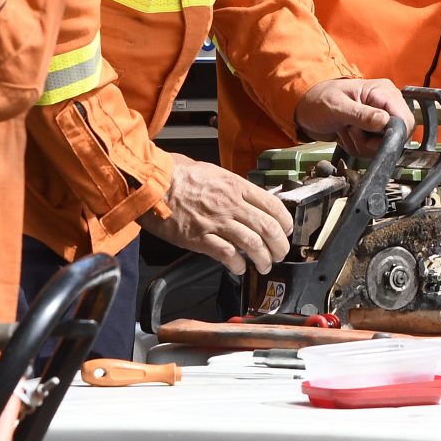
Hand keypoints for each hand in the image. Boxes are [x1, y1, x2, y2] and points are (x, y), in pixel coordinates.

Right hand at [139, 154, 294, 276]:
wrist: (153, 183)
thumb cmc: (179, 175)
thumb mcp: (214, 172)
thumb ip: (233, 186)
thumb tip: (248, 198)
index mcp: (235, 185)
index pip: (272, 205)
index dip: (285, 221)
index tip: (287, 230)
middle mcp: (230, 203)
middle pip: (267, 227)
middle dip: (279, 245)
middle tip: (280, 253)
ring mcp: (216, 221)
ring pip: (251, 243)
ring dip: (262, 258)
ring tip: (264, 265)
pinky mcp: (199, 237)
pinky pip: (226, 255)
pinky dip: (237, 264)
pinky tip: (239, 268)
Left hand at [294, 77, 411, 156]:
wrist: (305, 109)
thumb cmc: (318, 100)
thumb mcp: (337, 107)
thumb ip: (361, 115)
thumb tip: (384, 121)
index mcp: (382, 92)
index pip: (404, 120)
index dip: (391, 134)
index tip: (371, 138)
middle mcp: (385, 105)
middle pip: (396, 136)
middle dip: (371, 142)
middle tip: (351, 132)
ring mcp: (379, 118)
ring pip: (383, 145)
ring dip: (361, 145)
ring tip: (346, 131)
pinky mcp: (371, 131)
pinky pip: (373, 148)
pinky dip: (358, 147)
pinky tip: (346, 135)